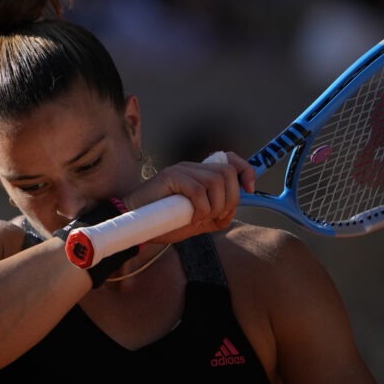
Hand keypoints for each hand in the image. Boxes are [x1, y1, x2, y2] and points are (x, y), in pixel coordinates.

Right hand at [121, 152, 255, 243]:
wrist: (133, 223)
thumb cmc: (161, 221)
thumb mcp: (195, 222)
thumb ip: (214, 216)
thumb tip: (230, 212)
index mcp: (199, 174)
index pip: (229, 160)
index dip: (245, 171)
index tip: (250, 189)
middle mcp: (191, 167)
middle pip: (227, 172)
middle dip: (230, 198)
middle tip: (216, 215)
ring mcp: (180, 170)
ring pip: (216, 181)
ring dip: (215, 205)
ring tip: (200, 217)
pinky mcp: (170, 177)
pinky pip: (198, 190)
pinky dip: (201, 208)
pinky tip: (191, 216)